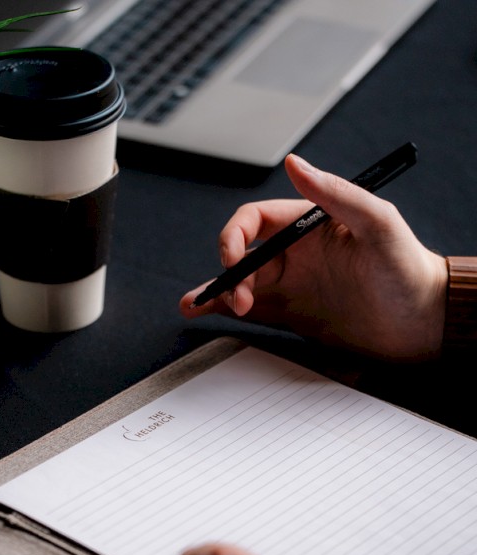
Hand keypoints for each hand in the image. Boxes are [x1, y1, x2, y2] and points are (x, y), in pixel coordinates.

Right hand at [180, 154, 447, 360]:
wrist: (424, 325)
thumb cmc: (408, 270)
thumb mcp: (379, 224)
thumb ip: (336, 193)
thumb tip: (295, 162)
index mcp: (308, 225)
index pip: (254, 220)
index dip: (234, 238)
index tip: (234, 262)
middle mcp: (295, 252)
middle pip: (241, 255)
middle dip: (229, 275)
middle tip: (239, 302)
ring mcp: (292, 284)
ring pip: (240, 282)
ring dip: (217, 291)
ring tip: (197, 305)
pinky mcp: (292, 313)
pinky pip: (251, 309)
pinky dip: (223, 310)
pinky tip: (202, 311)